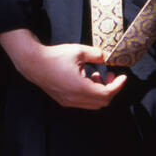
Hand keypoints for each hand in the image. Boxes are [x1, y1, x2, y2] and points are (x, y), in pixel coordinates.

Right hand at [0, 31, 127, 108]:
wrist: (33, 63)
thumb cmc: (54, 57)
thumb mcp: (79, 51)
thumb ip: (96, 54)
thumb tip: (107, 57)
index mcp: (80, 88)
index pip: (107, 94)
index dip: (118, 85)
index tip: (122, 77)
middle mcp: (75, 99)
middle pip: (102, 102)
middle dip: (111, 88)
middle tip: (110, 74)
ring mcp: (69, 102)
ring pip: (93, 104)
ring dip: (100, 91)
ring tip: (98, 75)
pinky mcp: (64, 100)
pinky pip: (84, 102)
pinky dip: (91, 93)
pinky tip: (87, 79)